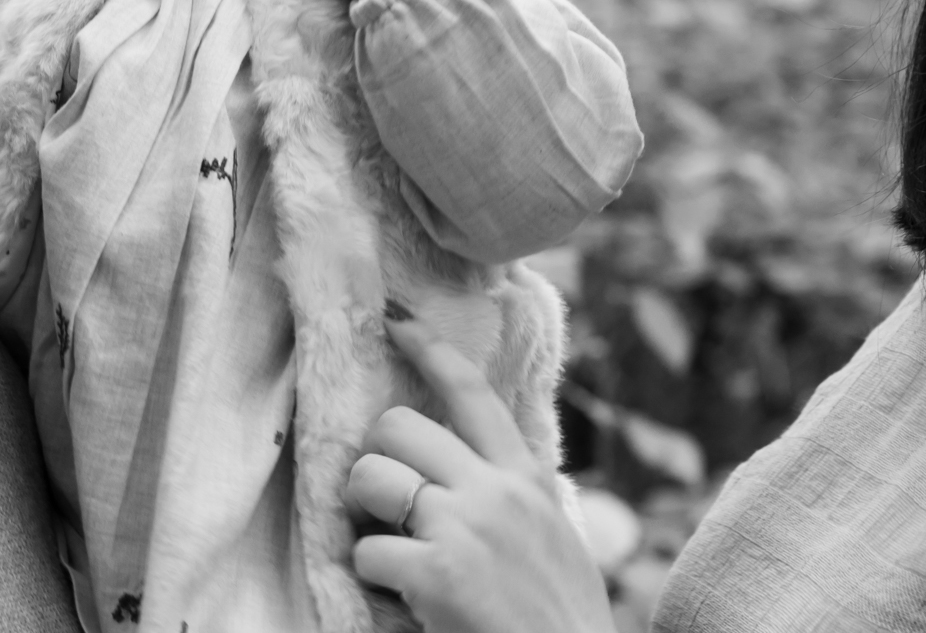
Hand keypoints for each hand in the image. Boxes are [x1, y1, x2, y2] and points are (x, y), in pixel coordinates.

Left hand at [347, 318, 615, 632]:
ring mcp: (464, 525)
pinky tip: (405, 597)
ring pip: (370, 478)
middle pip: (397, 427)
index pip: (471, 392)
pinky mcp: (436, 570)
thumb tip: (467, 463)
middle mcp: (495, 489)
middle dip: (377, 460)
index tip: (395, 322)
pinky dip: (373, 575)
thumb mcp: (552, 534)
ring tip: (391, 548)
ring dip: (365, 515)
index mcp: (526, 477)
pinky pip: (367, 550)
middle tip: (387, 501)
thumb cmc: (560, 617)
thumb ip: (514, 494)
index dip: (427, 349)